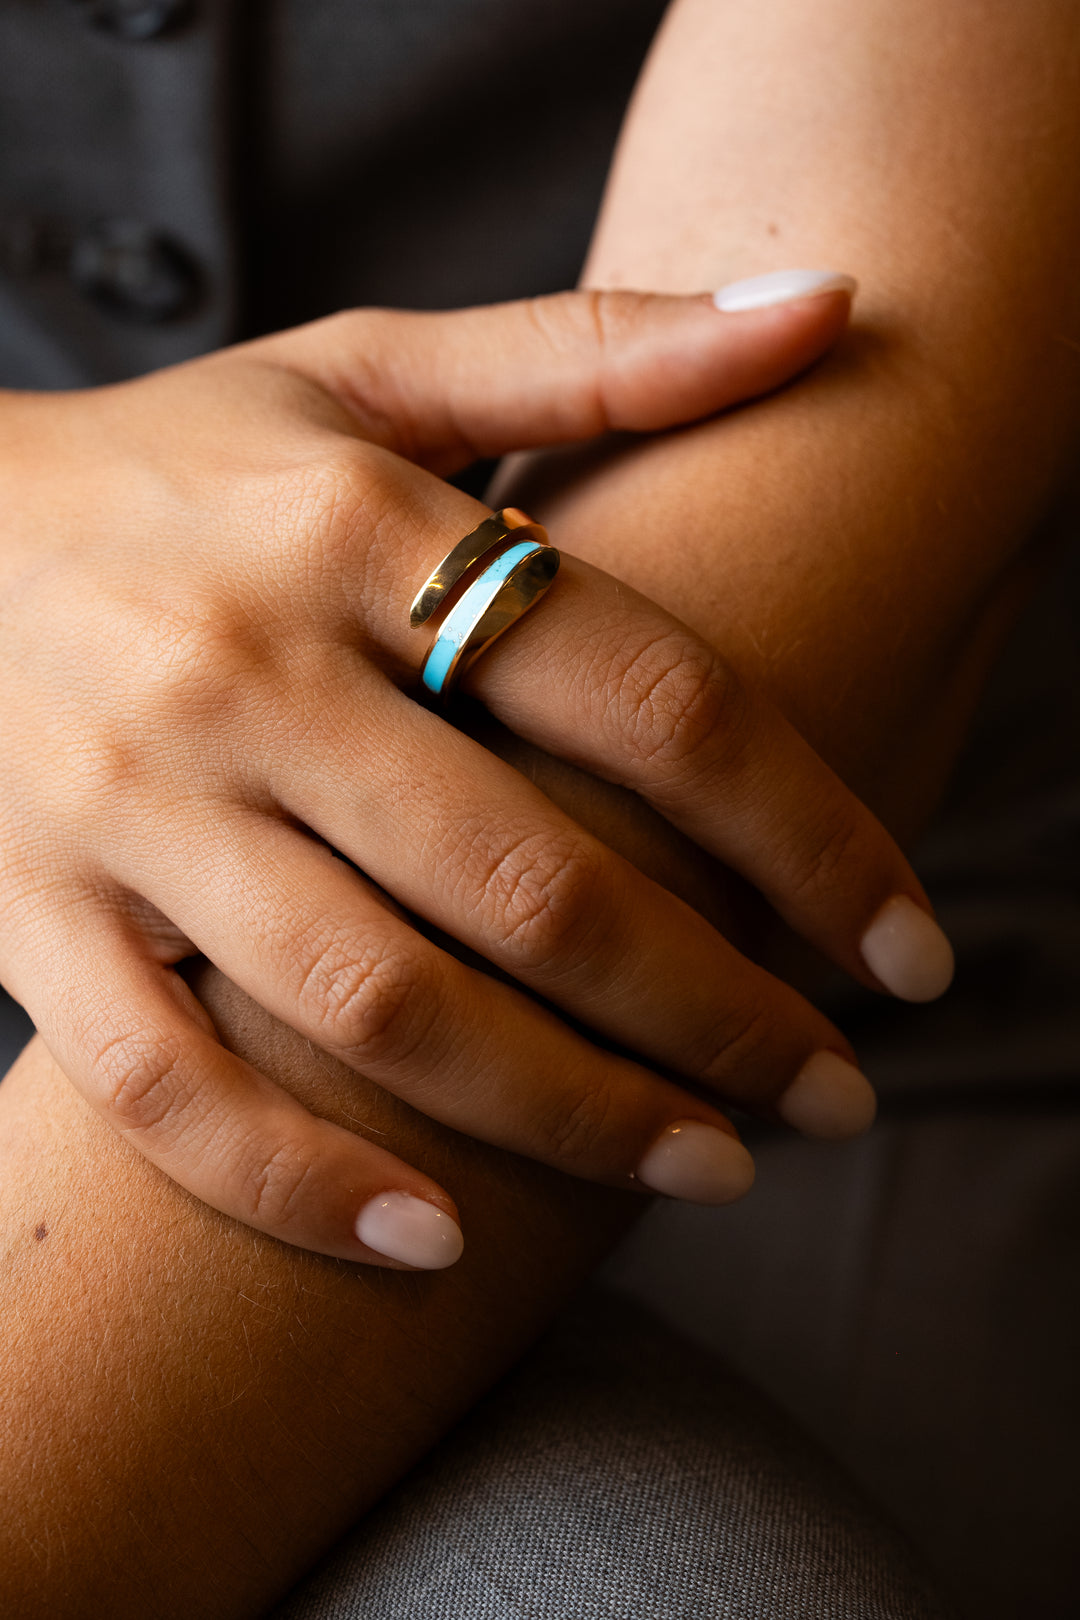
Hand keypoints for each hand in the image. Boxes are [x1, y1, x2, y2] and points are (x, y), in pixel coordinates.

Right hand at [0, 286, 951, 1266]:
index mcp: (355, 524)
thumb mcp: (370, 371)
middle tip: (833, 1096)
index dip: (811, 835)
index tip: (910, 948)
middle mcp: (245, 669)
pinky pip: (160, 1089)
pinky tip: (438, 1244)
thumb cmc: (186, 464)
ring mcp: (126, 806)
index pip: (648, 696)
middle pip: (535, 881)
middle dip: (716, 1013)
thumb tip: (830, 303)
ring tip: (705, 1166)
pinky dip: (297, 1185)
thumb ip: (597, 351)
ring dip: (566, 1115)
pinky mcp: (30, 913)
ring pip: (374, 1008)